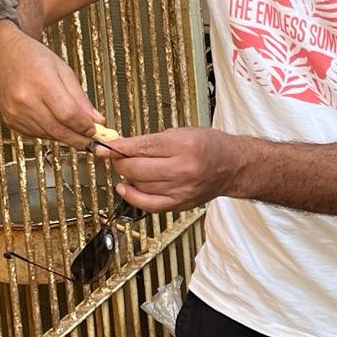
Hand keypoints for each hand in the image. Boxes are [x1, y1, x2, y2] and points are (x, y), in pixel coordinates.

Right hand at [0, 22, 103, 144]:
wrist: (2, 54)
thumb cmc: (32, 57)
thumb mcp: (63, 69)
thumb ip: (80, 97)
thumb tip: (96, 119)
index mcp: (42, 83)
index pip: (68, 115)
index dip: (84, 127)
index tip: (96, 130)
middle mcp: (26, 100)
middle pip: (58, 130)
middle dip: (79, 139)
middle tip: (92, 141)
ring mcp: (15, 112)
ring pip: (48, 135)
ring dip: (65, 136)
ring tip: (75, 130)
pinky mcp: (9, 120)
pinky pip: (35, 134)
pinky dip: (49, 132)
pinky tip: (55, 124)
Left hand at [94, 127, 239, 212]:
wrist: (232, 166)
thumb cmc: (209, 145)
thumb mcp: (182, 132)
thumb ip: (153, 140)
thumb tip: (123, 146)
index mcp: (183, 145)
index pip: (141, 146)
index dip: (118, 147)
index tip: (104, 146)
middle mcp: (183, 169)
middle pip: (137, 168)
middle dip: (119, 161)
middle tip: (114, 156)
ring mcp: (182, 189)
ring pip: (140, 185)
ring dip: (126, 176)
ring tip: (126, 167)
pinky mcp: (180, 204)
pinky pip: (149, 205)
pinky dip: (133, 197)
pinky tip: (125, 188)